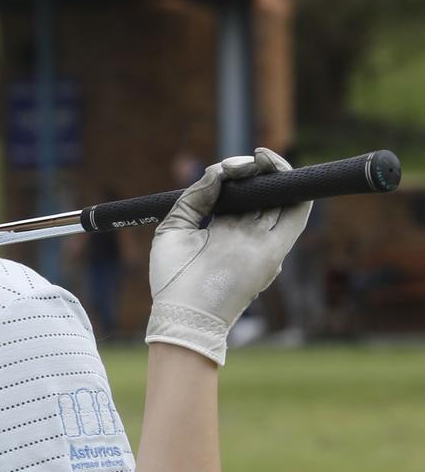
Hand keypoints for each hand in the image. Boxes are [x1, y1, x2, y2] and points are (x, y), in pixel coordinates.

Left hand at [146, 148, 311, 365]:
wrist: (182, 313)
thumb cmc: (173, 280)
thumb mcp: (173, 229)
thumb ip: (195, 197)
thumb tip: (217, 172)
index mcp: (223, 231)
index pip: (242, 196)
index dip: (240, 175)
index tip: (229, 166)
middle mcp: (246, 235)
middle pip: (265, 195)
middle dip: (262, 170)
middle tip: (251, 158)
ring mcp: (261, 242)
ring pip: (283, 200)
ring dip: (278, 173)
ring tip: (262, 158)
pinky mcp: (274, 251)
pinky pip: (297, 216)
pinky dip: (296, 190)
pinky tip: (277, 169)